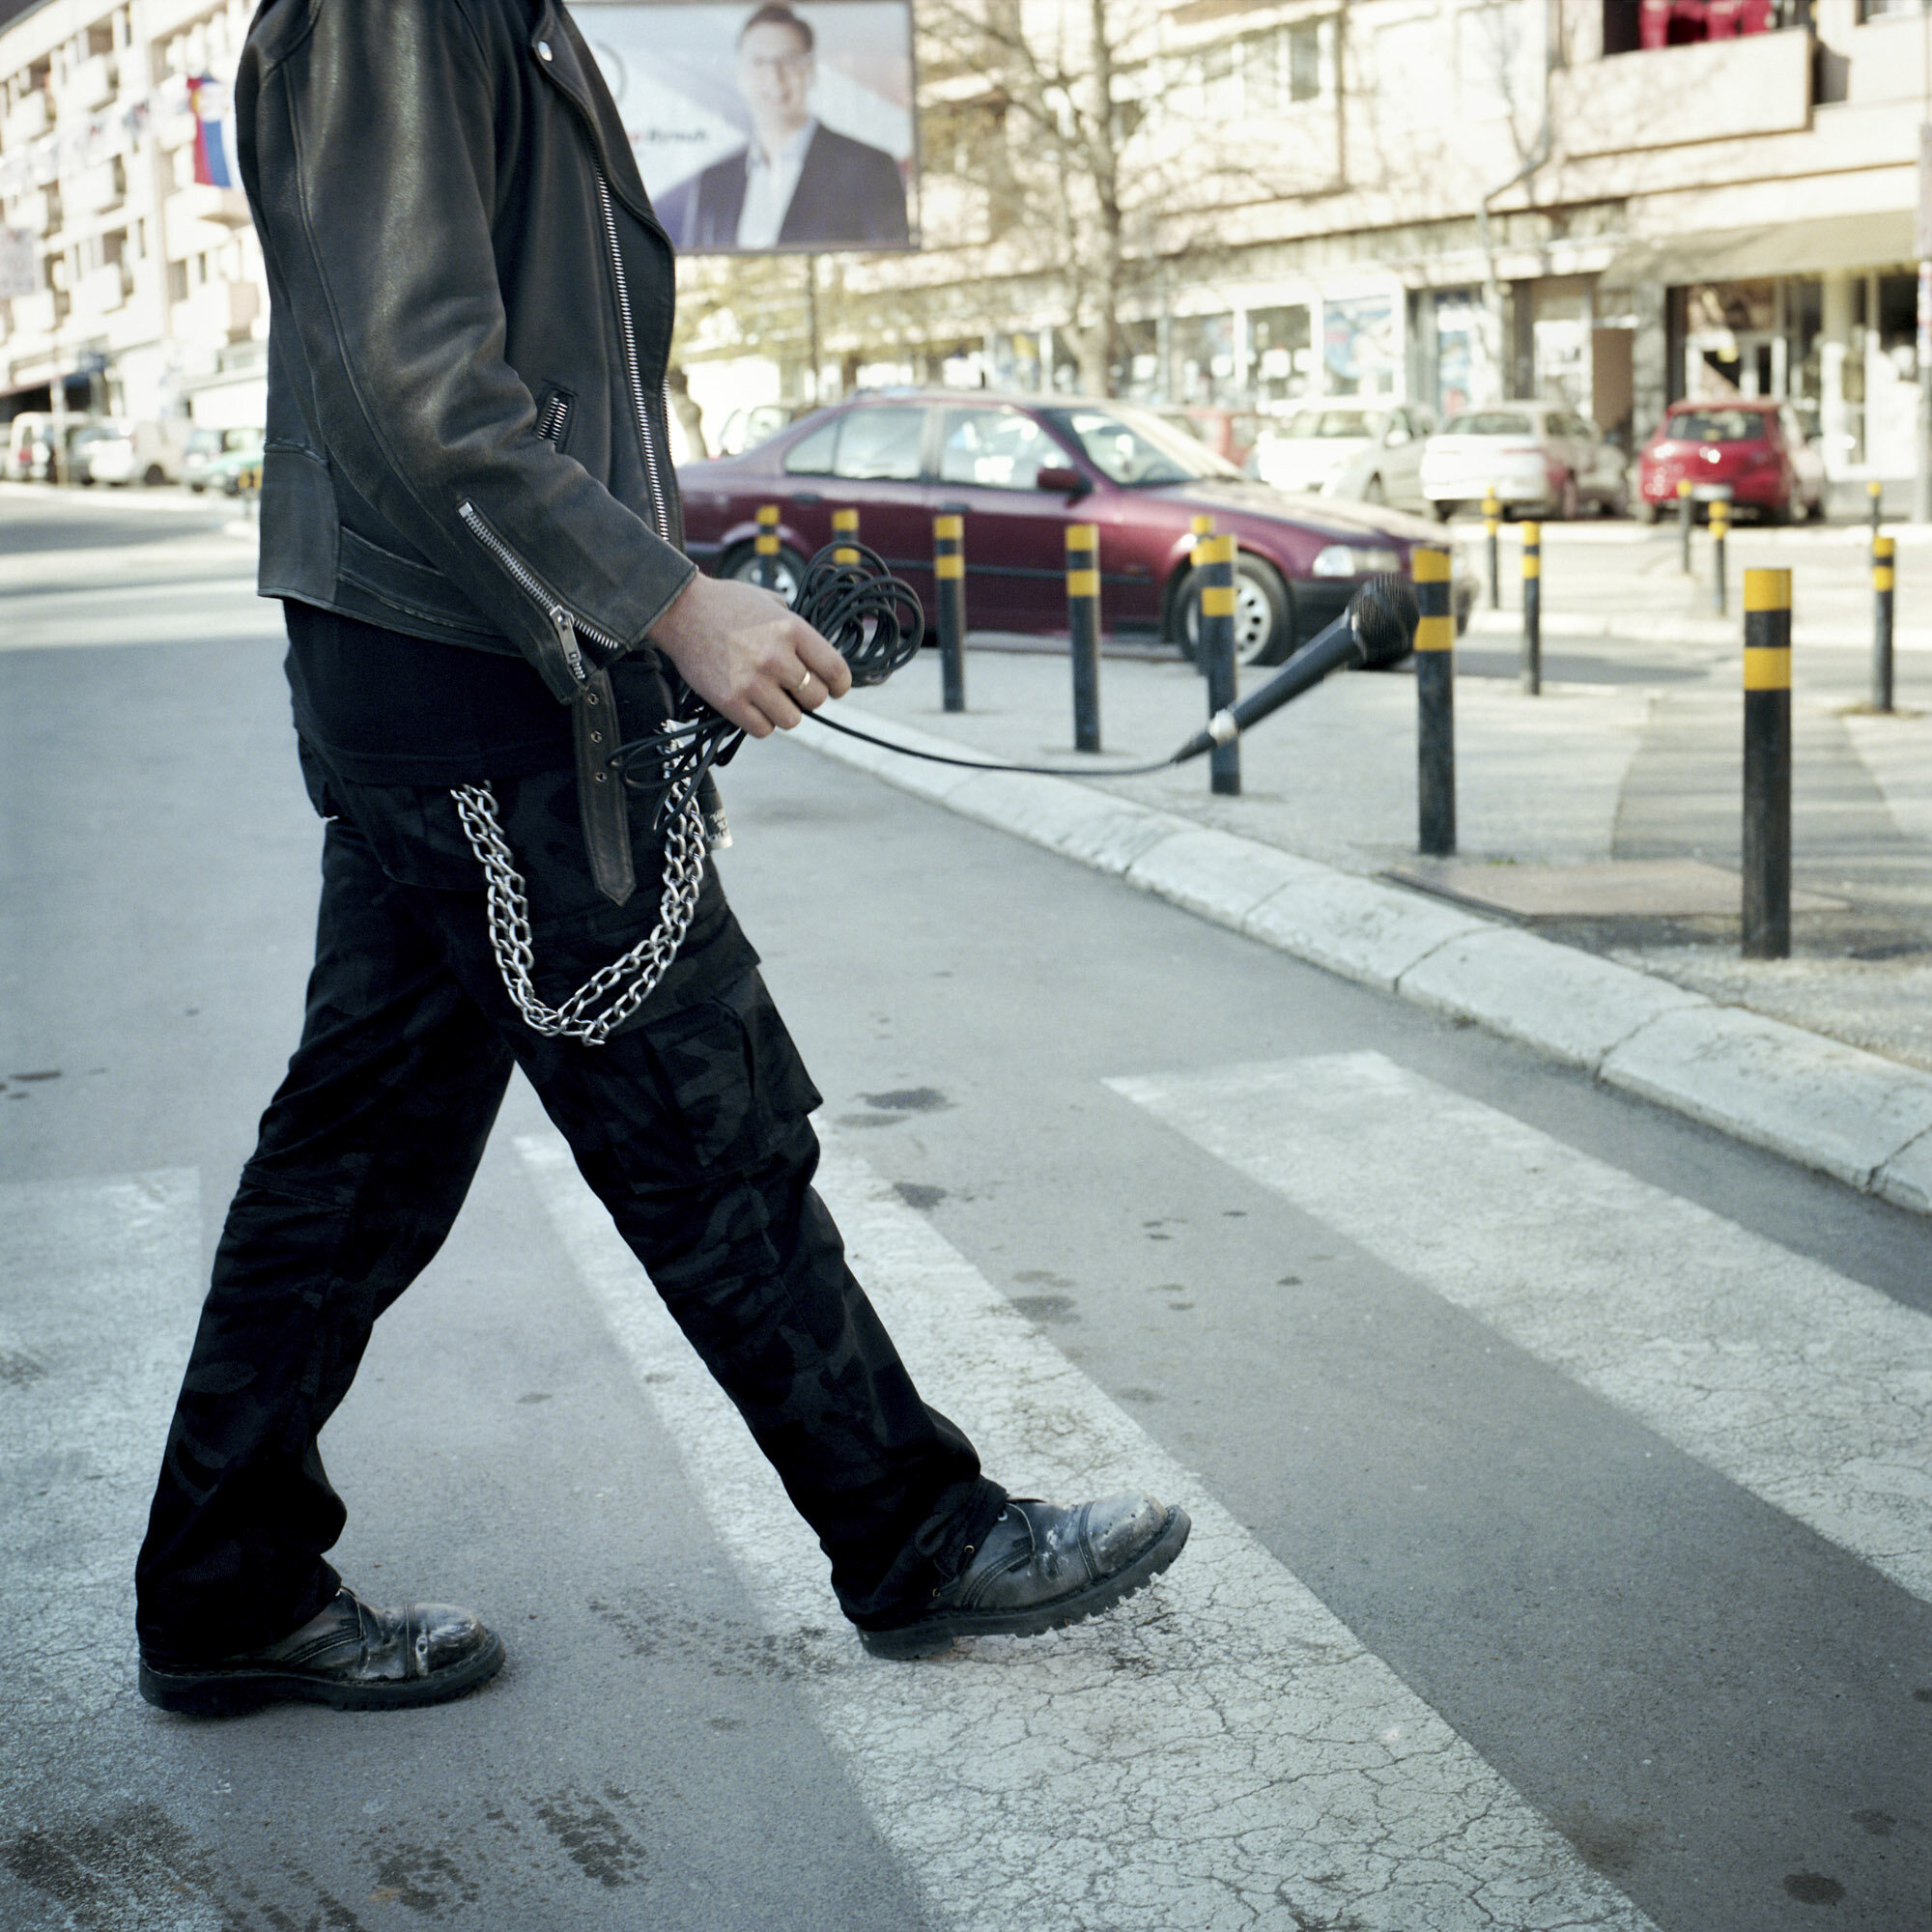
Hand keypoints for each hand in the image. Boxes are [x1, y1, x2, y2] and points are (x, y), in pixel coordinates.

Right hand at [648, 572, 851, 736]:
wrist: (679, 610)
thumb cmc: (725, 603)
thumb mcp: (769, 601)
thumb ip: (795, 625)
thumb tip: (816, 652)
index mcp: (792, 629)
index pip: (835, 670)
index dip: (840, 685)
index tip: (836, 689)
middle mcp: (776, 656)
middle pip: (817, 698)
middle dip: (809, 697)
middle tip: (794, 691)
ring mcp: (753, 681)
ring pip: (792, 720)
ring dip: (785, 713)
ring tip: (772, 699)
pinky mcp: (730, 701)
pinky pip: (763, 729)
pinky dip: (761, 723)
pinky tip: (753, 707)